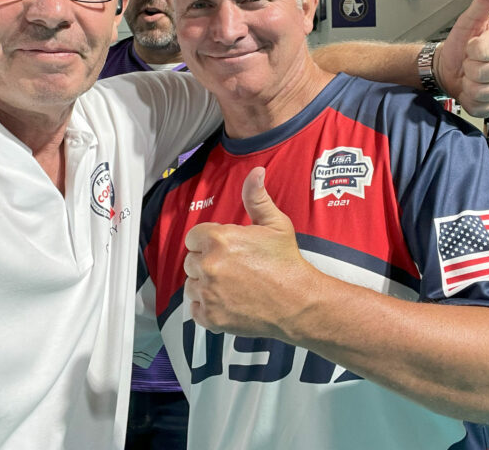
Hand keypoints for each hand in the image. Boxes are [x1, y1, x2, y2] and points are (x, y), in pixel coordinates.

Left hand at [183, 167, 315, 338]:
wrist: (298, 302)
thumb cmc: (287, 262)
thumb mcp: (275, 224)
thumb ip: (257, 198)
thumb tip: (256, 172)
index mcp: (218, 239)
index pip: (194, 237)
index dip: (209, 242)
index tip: (226, 249)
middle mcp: (208, 265)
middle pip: (191, 261)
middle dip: (207, 263)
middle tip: (232, 268)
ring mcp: (208, 293)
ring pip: (191, 285)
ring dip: (205, 285)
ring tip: (231, 286)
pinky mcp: (211, 317)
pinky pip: (195, 309)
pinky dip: (207, 308)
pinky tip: (227, 303)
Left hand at [438, 0, 488, 117]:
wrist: (453, 69)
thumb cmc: (463, 44)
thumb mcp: (470, 21)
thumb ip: (484, 0)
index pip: (482, 50)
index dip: (471, 49)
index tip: (473, 46)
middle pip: (483, 73)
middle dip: (469, 68)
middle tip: (472, 62)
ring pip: (482, 92)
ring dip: (469, 85)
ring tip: (473, 76)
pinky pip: (483, 107)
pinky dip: (472, 100)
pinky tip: (475, 89)